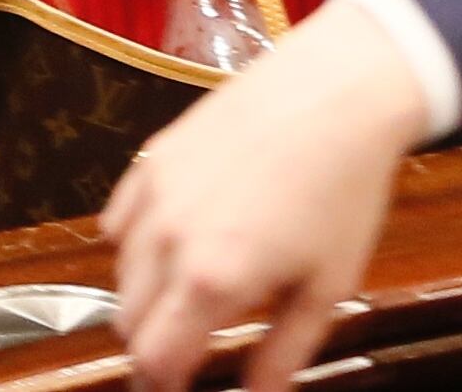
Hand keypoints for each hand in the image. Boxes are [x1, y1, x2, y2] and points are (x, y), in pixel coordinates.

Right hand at [104, 2, 435, 391]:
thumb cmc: (341, 192)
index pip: (155, 358)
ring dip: (146, 300)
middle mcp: (167, 240)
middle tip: (188, 356)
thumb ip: (284, 352)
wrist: (330, 97)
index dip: (164, 386)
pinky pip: (120, 223)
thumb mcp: (328, 287)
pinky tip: (175, 247)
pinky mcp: (149, 161)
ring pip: (121, 274)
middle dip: (153, 348)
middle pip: (128, 322)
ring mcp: (151, 195)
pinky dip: (137, 248)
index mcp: (212, 280)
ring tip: (191, 300)